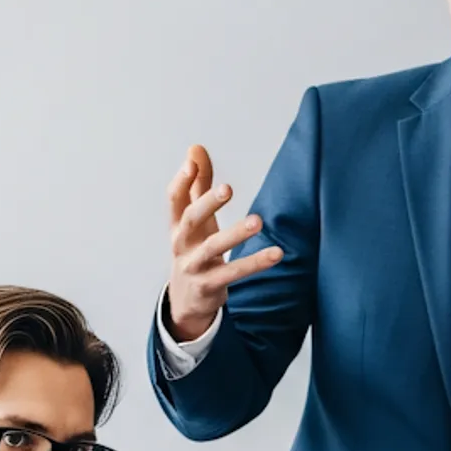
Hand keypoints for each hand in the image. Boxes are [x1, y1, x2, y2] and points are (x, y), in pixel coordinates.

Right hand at [165, 145, 282, 342]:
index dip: (182, 180)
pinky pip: (233, 273)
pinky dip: (255, 263)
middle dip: (207, 203)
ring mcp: (194, 266)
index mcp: (178, 225)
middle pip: (191, 220)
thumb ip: (196, 185)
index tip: (192, 162)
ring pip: (213, 248)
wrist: (185, 301)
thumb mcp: (194, 220)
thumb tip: (195, 149)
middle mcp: (182, 244)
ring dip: (235, 234)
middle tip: (228, 188)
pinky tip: (277, 253)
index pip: (174, 199)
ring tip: (257, 221)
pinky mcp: (210, 286)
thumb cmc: (194, 250)